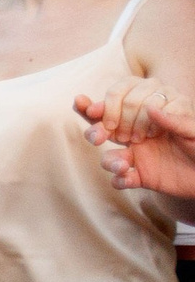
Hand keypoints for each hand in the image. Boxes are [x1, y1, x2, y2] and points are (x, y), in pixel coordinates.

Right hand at [79, 83, 194, 200]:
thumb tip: (150, 106)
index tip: (100, 113)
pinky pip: (120, 179)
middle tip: (100, 137)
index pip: (121, 101)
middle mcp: (139, 131)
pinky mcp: (139, 176)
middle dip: (96, 130)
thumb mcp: (194, 131)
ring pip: (109, 156)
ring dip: (109, 161)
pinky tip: (127, 179)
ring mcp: (137, 155)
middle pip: (105, 127)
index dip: (108, 106)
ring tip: (122, 166)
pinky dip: (120, 180)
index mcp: (152, 113)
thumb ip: (174, 118)